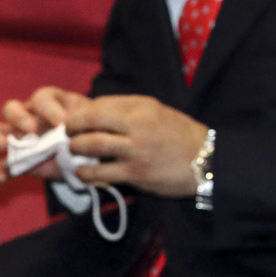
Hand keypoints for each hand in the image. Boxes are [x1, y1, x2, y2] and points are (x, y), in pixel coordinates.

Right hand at [0, 85, 87, 179]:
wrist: (94, 154)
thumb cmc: (92, 130)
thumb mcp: (92, 123)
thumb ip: (84, 122)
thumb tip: (76, 126)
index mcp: (50, 102)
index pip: (42, 98)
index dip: (49, 108)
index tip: (62, 122)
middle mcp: (29, 116)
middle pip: (11, 109)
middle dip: (18, 117)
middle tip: (31, 129)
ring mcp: (19, 137)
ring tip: (5, 147)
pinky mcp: (18, 160)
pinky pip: (1, 164)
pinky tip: (3, 178)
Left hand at [61, 94, 209, 195]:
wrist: (208, 161)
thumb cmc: (184, 137)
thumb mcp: (161, 113)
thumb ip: (132, 111)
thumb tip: (100, 112)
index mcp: (144, 106)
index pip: (101, 103)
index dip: (83, 111)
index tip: (77, 119)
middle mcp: (138, 124)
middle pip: (90, 120)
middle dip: (72, 126)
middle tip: (67, 133)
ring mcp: (136, 149)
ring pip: (91, 145)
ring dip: (75, 148)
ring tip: (73, 151)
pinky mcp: (135, 172)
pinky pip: (100, 172)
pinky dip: (85, 173)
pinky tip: (81, 173)